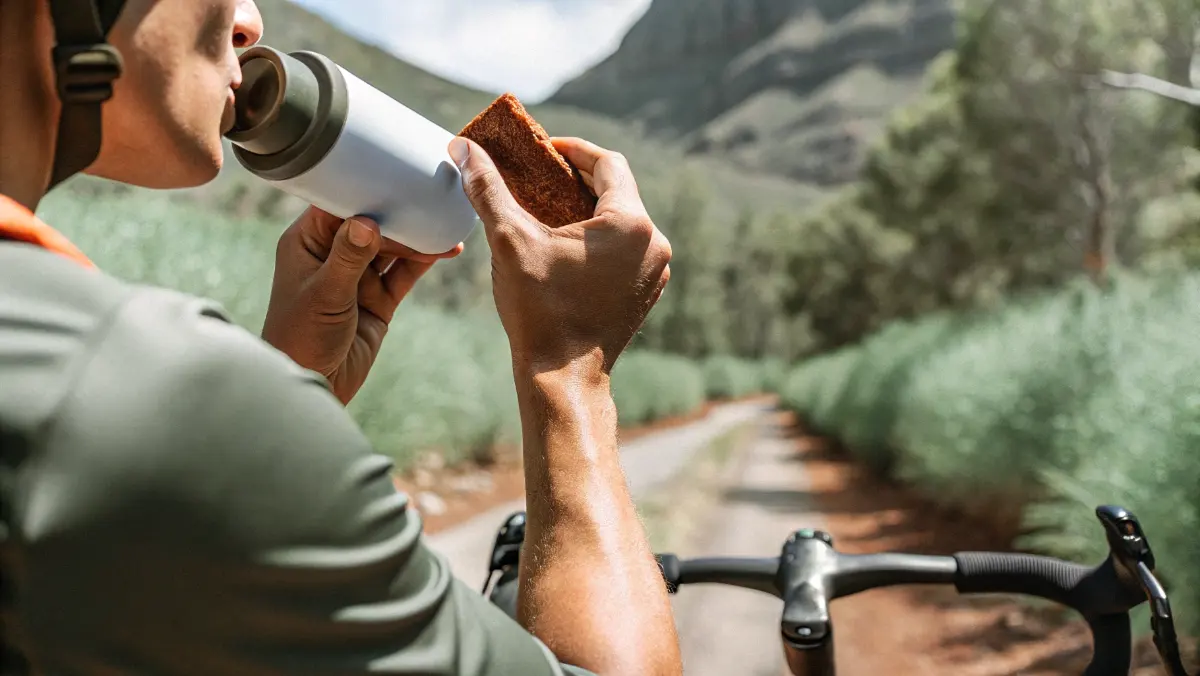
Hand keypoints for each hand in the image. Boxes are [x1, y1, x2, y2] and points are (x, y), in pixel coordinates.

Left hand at [262, 206, 462, 403]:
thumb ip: (348, 257)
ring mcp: (357, 277)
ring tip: (446, 225)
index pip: (339, 205)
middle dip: (400, 213)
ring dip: (417, 237)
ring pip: (392, 247)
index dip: (366, 190)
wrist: (314, 385)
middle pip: (372, 222)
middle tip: (430, 200)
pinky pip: (404, 273)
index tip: (395, 176)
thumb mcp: (325, 295)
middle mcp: (333, 254)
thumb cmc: (301, 339)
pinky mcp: (378, 299)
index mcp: (308, 243)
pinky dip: (424, 261)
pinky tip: (445, 250)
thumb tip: (368, 222)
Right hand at [448, 136, 671, 375]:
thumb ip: (488, 189)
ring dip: (589, 209)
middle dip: (577, 179)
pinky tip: (565, 245)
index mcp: (631, 224)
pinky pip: (625, 250)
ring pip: (623, 222)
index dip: (573, 150)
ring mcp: (654, 271)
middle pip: (617, 191)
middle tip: (541, 175)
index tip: (544, 149)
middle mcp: (654, 244)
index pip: (607, 163)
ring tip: (549, 208)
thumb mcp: (509, 241)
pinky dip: (599, 239)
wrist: (562, 378)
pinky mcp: (645, 292)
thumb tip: (462, 147)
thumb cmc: (539, 311)